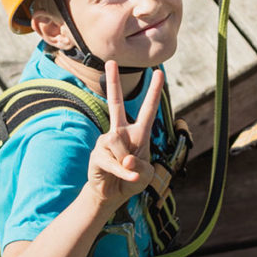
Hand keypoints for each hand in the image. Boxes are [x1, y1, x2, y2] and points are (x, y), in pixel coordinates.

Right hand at [87, 61, 162, 208]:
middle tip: (110, 61)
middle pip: (116, 103)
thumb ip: (139, 167)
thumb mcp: (145, 175)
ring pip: (116, 141)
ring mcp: (107, 141)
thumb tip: (125, 160)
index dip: (154, 92)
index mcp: (138, 133)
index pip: (148, 109)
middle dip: (112, 82)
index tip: (159, 73)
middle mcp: (121, 132)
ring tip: (125, 171)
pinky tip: (124, 176)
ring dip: (125, 161)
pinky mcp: (97, 153)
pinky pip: (111, 159)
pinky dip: (121, 172)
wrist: (112, 194)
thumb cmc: (132, 180)